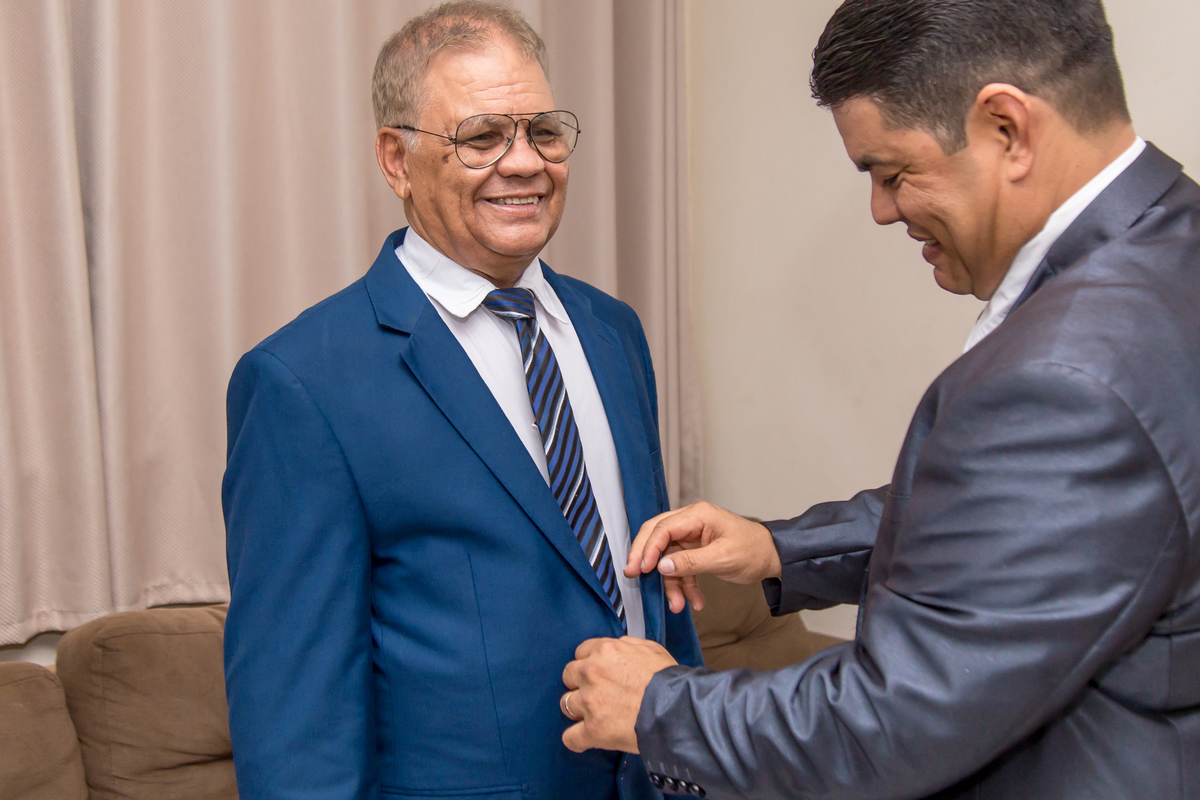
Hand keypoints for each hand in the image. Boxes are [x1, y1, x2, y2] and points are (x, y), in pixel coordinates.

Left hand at [560, 637, 677, 753]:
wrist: (676, 708)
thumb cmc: (668, 680)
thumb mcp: (651, 649)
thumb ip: (627, 645)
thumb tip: (618, 647)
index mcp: (605, 651)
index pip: (580, 653)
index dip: (589, 663)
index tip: (596, 673)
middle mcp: (592, 673)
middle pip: (568, 676)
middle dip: (579, 684)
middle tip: (594, 692)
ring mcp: (589, 702)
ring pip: (566, 704)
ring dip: (578, 710)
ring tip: (593, 715)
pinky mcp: (593, 730)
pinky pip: (570, 737)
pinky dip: (577, 740)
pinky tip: (585, 738)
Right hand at [625, 502, 781, 612]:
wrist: (773, 558)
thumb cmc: (753, 551)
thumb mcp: (722, 558)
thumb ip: (690, 562)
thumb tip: (661, 566)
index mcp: (698, 515)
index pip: (663, 528)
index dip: (648, 548)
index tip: (640, 569)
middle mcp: (692, 522)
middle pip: (657, 536)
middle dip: (645, 558)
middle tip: (632, 575)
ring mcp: (693, 537)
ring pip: (669, 558)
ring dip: (671, 583)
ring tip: (677, 605)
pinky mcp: (696, 551)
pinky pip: (682, 568)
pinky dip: (685, 585)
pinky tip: (693, 602)